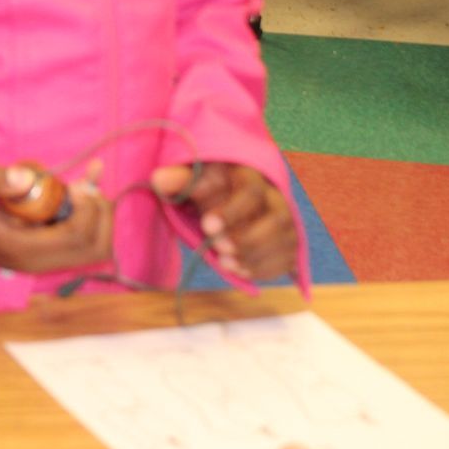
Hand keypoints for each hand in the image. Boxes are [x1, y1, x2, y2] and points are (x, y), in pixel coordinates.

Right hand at [0, 163, 113, 275]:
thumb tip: (26, 177)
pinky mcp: (48, 251)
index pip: (77, 237)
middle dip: (103, 214)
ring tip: (82, 187)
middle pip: (97, 248)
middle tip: (87, 188)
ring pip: (96, 247)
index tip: (73, 186)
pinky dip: (90, 215)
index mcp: (25, 250)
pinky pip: (83, 240)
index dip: (86, 209)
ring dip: (98, 215)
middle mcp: (41, 261)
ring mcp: (46, 259)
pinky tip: (79, 187)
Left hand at [153, 161, 295, 280]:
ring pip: (286, 240)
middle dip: (248, 238)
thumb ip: (178, 179)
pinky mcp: (287, 244)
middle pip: (277, 218)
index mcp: (251, 176)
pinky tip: (241, 271)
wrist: (223, 200)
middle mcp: (275, 198)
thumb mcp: (191, 180)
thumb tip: (160, 179)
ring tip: (226, 263)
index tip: (207, 225)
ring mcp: (285, 223)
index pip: (252, 191)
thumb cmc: (206, 188)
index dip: (232, 211)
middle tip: (219, 248)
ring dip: (257, 256)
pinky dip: (265, 269)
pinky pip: (288, 259)